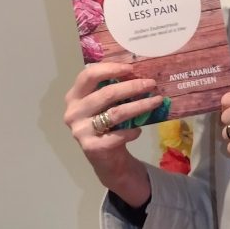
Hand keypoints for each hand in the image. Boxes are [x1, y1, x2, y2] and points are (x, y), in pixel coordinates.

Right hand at [63, 62, 162, 206]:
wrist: (105, 160)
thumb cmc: (107, 126)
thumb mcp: (104, 106)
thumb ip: (113, 90)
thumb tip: (139, 72)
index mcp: (74, 96)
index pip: (89, 75)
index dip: (110, 69)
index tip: (131, 68)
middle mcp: (73, 112)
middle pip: (107, 93)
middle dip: (132, 86)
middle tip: (151, 84)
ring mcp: (80, 130)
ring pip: (115, 113)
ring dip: (139, 106)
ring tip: (156, 101)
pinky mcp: (91, 147)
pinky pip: (118, 135)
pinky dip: (132, 131)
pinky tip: (139, 129)